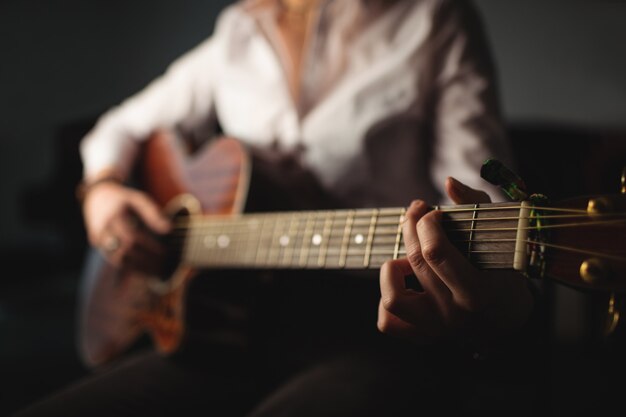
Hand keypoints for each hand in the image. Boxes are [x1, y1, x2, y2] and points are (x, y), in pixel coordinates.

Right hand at [82, 180, 170, 273]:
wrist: (96, 198)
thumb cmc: (123, 199)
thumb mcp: (138, 199)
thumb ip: (152, 213)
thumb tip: (169, 229)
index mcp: (114, 217)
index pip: (132, 238)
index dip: (149, 247)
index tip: (164, 252)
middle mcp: (103, 230)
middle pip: (124, 252)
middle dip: (145, 261)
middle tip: (163, 264)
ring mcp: (98, 240)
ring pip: (118, 260)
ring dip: (138, 268)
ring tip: (156, 271)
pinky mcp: (98, 247)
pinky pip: (115, 261)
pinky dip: (130, 267)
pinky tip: (145, 270)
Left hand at [377, 177, 533, 347]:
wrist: (508, 318)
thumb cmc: (503, 269)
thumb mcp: (499, 235)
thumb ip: (476, 204)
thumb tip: (448, 182)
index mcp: (477, 291)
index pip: (435, 252)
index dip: (427, 223)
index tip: (434, 211)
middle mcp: (453, 314)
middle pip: (415, 262)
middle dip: (411, 227)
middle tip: (417, 213)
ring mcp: (435, 328)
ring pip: (393, 298)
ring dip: (392, 269)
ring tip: (406, 257)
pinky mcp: (422, 335)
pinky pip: (388, 323)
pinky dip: (387, 300)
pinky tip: (403, 282)